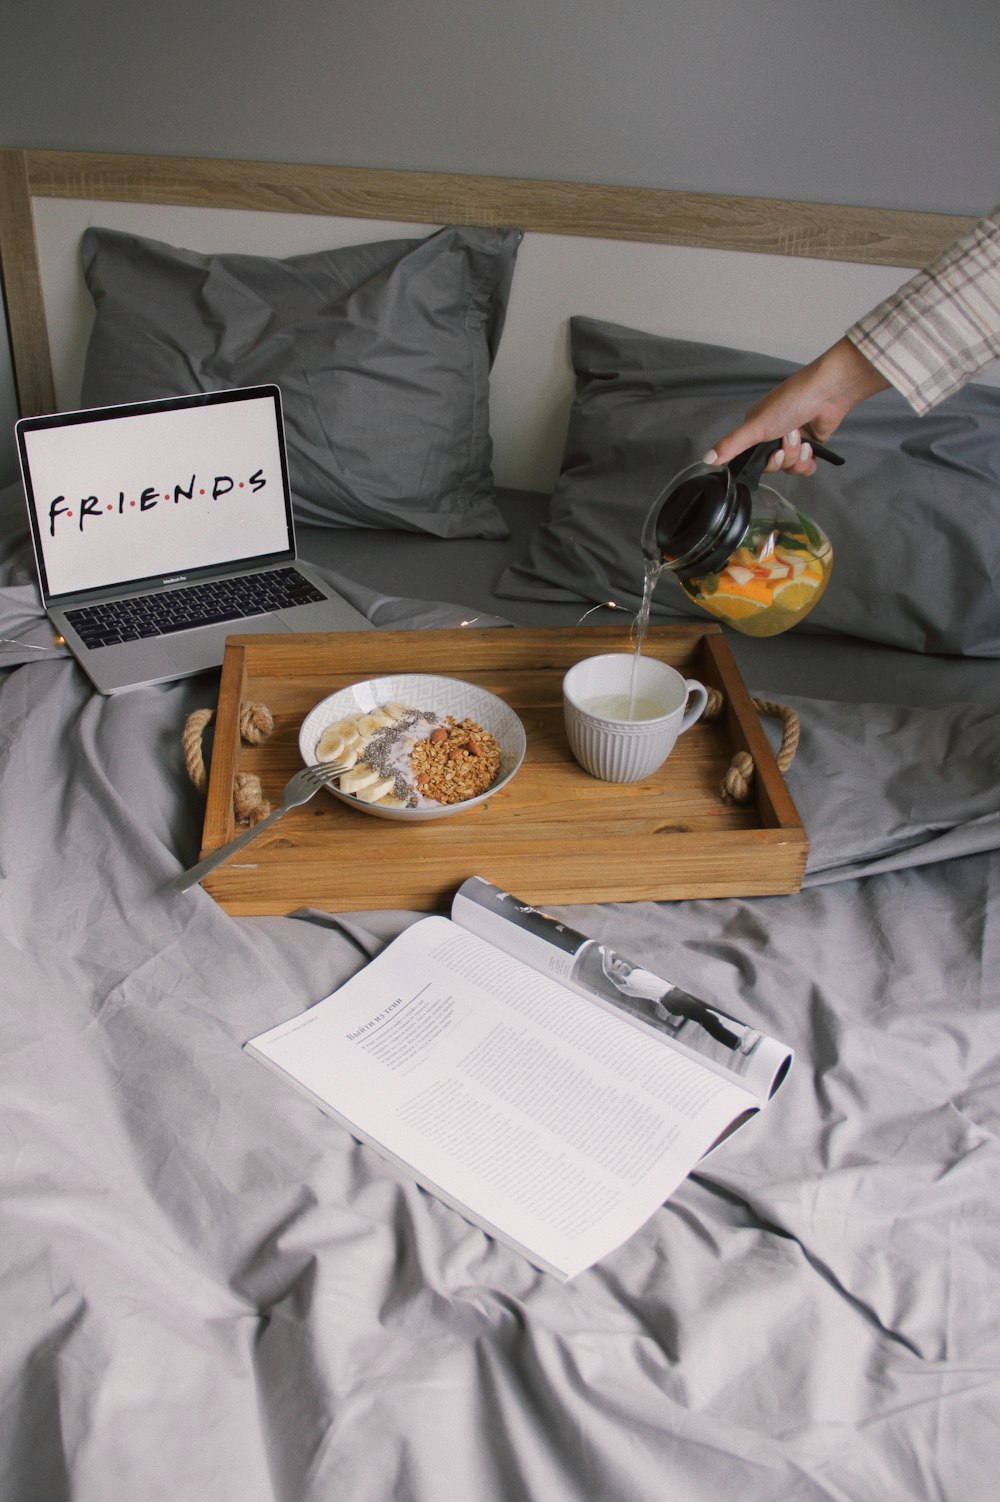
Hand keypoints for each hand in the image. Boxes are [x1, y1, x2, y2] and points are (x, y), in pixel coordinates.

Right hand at [704, 337, 889, 474]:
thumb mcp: (755, 426)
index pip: (750, 459)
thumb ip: (731, 444)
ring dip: (797, 457)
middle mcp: (773, 436)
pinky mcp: (811, 444)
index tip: (769, 453)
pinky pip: (805, 467)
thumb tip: (706, 459)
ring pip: (789, 468)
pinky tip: (811, 451)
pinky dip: (808, 463)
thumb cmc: (790, 402)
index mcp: (756, 429)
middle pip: (772, 466)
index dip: (761, 463)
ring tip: (803, 439)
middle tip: (790, 438)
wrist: (828, 391)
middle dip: (783, 457)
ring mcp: (792, 441)